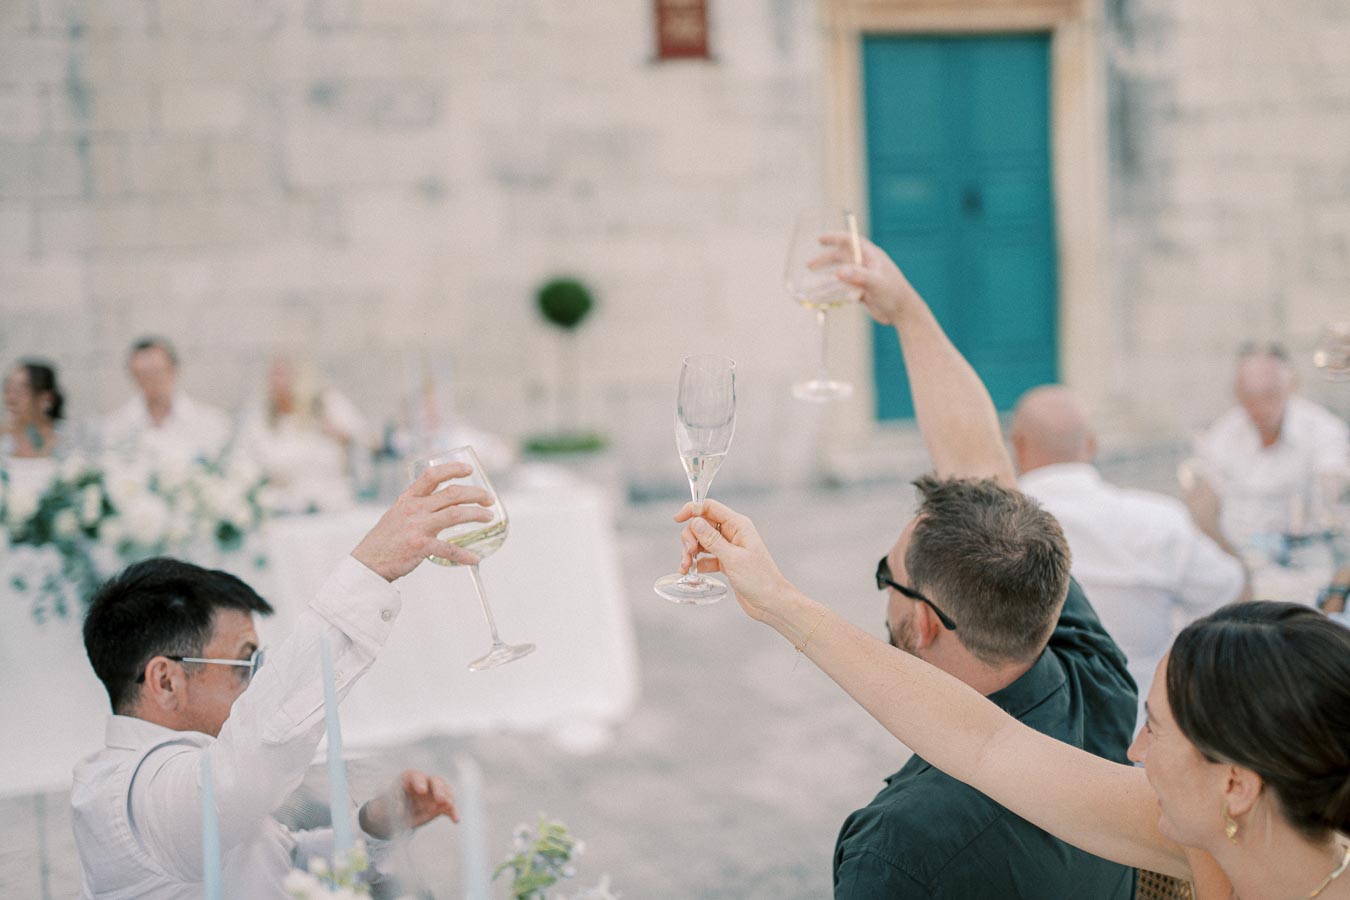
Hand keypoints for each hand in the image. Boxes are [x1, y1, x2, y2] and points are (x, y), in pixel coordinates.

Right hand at [351, 462, 494, 580]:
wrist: (367, 563)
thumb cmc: (385, 540)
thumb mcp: (397, 514)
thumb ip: (417, 506)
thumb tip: (441, 503)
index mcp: (408, 499)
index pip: (432, 475)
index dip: (452, 469)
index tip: (468, 469)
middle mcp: (414, 509)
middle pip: (452, 494)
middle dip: (475, 494)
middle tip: (489, 499)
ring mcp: (417, 527)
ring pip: (455, 514)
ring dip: (476, 515)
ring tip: (489, 517)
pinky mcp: (420, 546)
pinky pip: (449, 549)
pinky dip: (464, 554)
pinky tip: (474, 558)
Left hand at [359, 769, 458, 839]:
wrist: (392, 815)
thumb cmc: (388, 806)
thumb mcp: (387, 805)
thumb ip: (394, 806)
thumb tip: (399, 811)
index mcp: (408, 779)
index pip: (415, 776)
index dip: (419, 782)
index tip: (422, 791)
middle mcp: (424, 783)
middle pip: (435, 781)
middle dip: (439, 789)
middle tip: (440, 799)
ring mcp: (433, 793)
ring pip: (445, 792)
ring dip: (449, 799)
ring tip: (449, 807)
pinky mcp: (438, 806)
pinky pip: (448, 807)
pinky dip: (452, 812)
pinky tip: (455, 819)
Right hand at [674, 499, 795, 621]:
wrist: (770, 602)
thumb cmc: (759, 579)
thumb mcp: (732, 558)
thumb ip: (712, 540)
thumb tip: (695, 522)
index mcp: (738, 525)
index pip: (710, 508)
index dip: (692, 510)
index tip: (677, 519)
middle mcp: (733, 533)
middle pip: (702, 525)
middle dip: (690, 538)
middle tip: (688, 554)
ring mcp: (728, 548)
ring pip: (701, 542)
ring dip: (690, 552)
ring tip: (686, 567)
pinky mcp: (725, 562)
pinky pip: (705, 557)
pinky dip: (696, 563)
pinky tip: (691, 572)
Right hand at [815, 234, 922, 325]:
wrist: (903, 313)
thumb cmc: (894, 294)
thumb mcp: (876, 283)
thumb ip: (858, 276)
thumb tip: (839, 271)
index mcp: (871, 256)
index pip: (851, 241)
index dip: (835, 238)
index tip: (819, 239)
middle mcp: (866, 265)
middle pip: (841, 257)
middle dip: (825, 260)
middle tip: (809, 265)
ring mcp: (863, 278)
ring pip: (840, 274)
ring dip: (825, 278)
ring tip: (811, 285)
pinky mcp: (862, 292)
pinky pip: (843, 289)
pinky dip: (832, 292)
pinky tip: (821, 297)